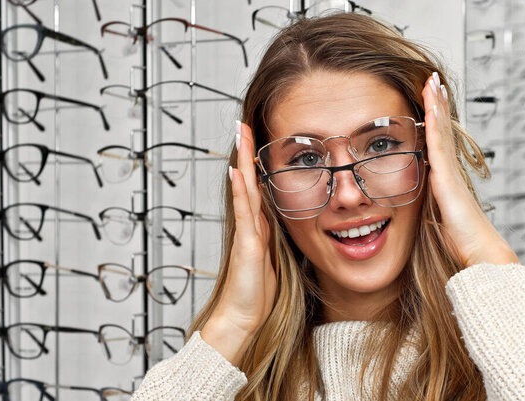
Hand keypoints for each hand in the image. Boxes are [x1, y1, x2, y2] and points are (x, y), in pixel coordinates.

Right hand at [208, 121, 276, 335]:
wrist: (242, 317)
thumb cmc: (257, 294)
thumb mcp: (273, 261)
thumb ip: (274, 242)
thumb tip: (286, 225)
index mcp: (260, 227)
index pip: (258, 187)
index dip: (257, 163)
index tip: (256, 139)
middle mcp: (251, 225)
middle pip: (248, 180)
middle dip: (246, 151)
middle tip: (242, 123)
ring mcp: (246, 232)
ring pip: (244, 189)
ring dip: (242, 160)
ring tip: (239, 134)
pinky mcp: (247, 245)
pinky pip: (244, 212)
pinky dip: (241, 191)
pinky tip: (237, 172)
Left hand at [421, 73, 518, 267]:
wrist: (479, 250)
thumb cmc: (460, 239)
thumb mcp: (438, 216)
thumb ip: (430, 203)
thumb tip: (419, 201)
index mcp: (445, 177)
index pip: (438, 140)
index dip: (435, 119)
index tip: (430, 99)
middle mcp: (449, 169)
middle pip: (442, 128)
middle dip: (437, 103)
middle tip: (432, 79)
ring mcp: (449, 171)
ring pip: (441, 130)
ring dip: (436, 105)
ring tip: (432, 82)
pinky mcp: (446, 178)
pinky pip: (437, 145)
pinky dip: (434, 124)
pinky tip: (430, 106)